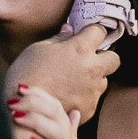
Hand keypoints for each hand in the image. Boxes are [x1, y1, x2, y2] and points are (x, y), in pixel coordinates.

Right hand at [4, 24, 118, 120]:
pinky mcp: (89, 108)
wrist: (23, 106)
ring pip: (104, 80)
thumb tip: (69, 30)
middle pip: (114, 58)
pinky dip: (84, 97)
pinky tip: (67, 96)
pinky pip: (93, 99)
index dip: (92, 32)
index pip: (99, 31)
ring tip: (72, 82)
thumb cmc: (27, 72)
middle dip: (104, 57)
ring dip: (94, 78)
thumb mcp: (39, 48)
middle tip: (87, 60)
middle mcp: (92, 69)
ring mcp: (93, 90)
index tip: (86, 36)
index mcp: (80, 49)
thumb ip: (59, 38)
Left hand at [10, 86, 106, 138]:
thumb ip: (70, 136)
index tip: (20, 87)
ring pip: (59, 134)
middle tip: (14, 97)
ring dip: (36, 122)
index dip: (40, 96)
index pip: (57, 109)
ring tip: (16, 114)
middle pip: (58, 115)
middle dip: (35, 103)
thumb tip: (72, 113)